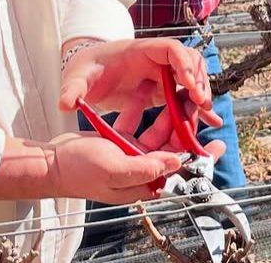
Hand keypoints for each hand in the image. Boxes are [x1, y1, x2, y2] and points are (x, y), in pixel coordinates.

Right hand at [48, 98, 225, 203]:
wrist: (51, 164)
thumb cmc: (80, 171)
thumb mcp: (116, 169)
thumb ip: (147, 166)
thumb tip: (177, 161)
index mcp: (145, 181)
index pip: (181, 170)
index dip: (201, 157)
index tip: (218, 143)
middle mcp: (142, 168)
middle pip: (173, 146)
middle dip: (184, 124)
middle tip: (195, 102)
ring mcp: (131, 154)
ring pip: (157, 131)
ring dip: (166, 112)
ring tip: (176, 91)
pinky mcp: (119, 141)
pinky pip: (137, 122)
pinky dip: (141, 107)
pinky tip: (145, 89)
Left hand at [59, 39, 218, 127]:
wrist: (88, 74)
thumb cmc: (85, 70)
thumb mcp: (77, 78)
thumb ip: (72, 89)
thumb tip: (65, 103)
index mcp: (140, 50)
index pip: (170, 49)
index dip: (183, 64)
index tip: (189, 85)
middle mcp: (156, 60)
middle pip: (189, 62)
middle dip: (199, 80)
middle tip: (202, 104)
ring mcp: (162, 74)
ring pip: (192, 79)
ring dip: (202, 95)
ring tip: (208, 115)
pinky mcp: (163, 90)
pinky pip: (186, 96)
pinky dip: (198, 108)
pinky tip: (211, 122)